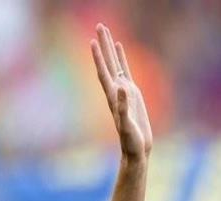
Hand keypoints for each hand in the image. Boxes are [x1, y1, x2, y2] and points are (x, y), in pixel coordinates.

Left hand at [91, 24, 151, 159]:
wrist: (135, 148)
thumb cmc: (130, 139)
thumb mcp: (127, 124)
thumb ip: (123, 107)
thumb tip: (123, 88)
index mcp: (112, 96)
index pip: (103, 72)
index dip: (98, 57)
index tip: (92, 41)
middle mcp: (114, 90)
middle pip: (107, 63)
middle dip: (103, 45)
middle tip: (100, 26)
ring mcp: (123, 90)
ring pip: (115, 63)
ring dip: (110, 48)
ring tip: (107, 31)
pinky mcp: (132, 92)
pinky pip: (125, 70)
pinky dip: (122, 58)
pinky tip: (119, 48)